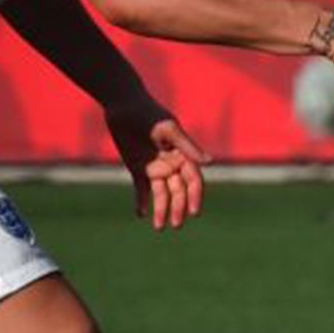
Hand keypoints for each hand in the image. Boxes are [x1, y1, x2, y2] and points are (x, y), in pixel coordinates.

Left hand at [104, 98, 209, 231]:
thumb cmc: (149, 114)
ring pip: (162, 194)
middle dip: (178, 208)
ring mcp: (155, 168)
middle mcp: (172, 164)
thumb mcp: (169, 129)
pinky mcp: (139, 169)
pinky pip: (142, 190)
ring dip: (162, 210)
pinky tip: (141, 214)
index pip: (194, 180)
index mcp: (184, 154)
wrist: (123, 105)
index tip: (193, 211)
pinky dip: (142, 202)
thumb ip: (188, 147)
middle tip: (175, 225)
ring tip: (160, 227)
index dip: (195, 196)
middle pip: (179, 191)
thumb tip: (210, 163)